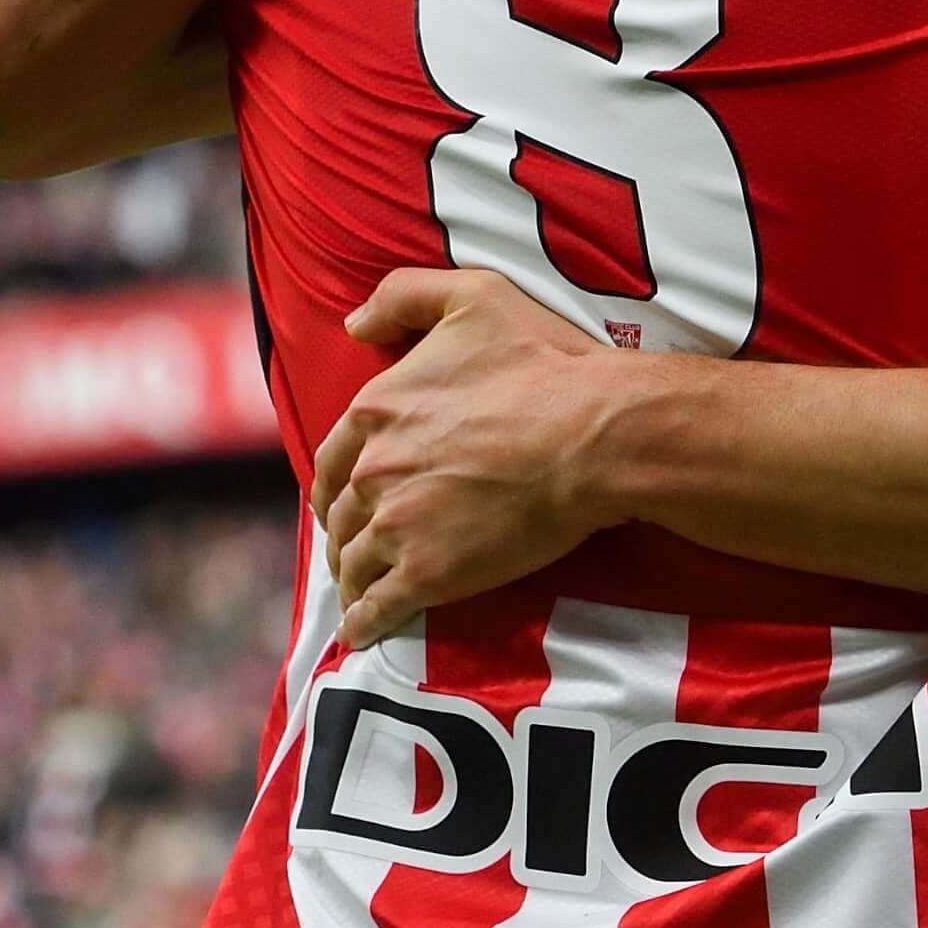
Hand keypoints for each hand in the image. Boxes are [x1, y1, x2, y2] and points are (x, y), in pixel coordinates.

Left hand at [315, 268, 646, 645]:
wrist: (594, 434)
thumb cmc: (545, 362)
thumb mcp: (474, 296)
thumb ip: (404, 296)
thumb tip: (353, 324)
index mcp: (377, 408)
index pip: (333, 457)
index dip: (333, 483)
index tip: (339, 500)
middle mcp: (374, 470)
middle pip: (341, 515)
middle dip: (343, 534)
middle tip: (353, 549)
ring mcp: (398, 525)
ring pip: (355, 562)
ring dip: (354, 578)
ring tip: (363, 591)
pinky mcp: (429, 574)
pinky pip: (380, 607)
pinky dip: (367, 623)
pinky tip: (366, 632)